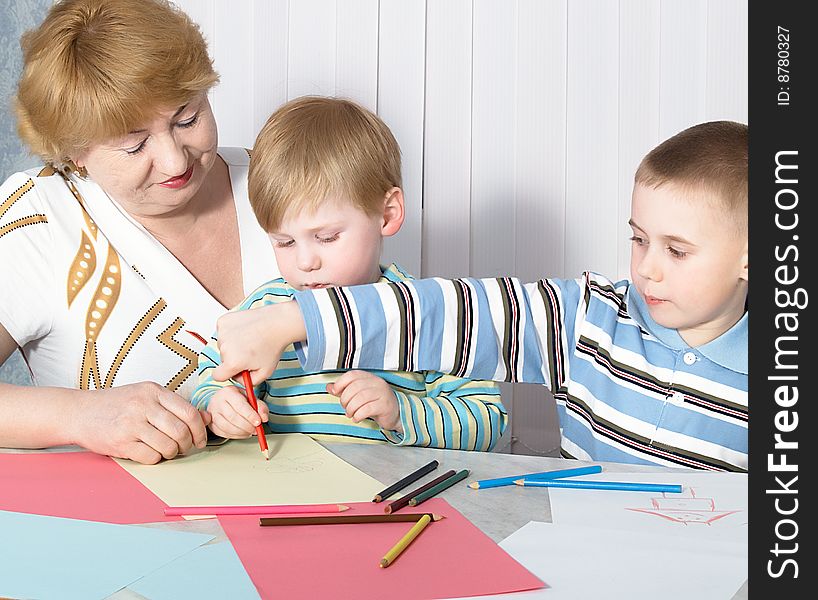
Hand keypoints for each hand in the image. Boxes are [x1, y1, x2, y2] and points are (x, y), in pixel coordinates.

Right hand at [71, 382, 209, 463]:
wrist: (79, 412)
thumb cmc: (116, 404)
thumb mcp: (147, 396)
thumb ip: (176, 406)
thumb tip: (207, 417)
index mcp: (153, 391)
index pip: (189, 412)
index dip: (200, 429)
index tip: (200, 439)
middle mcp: (143, 405)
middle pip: (181, 431)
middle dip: (188, 444)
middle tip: (184, 448)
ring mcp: (131, 424)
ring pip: (168, 446)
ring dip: (172, 453)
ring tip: (166, 450)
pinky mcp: (120, 442)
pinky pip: (151, 457)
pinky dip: (155, 459)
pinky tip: (150, 452)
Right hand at [207, 385, 269, 438]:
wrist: (221, 400)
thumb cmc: (237, 399)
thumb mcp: (250, 397)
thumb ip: (260, 406)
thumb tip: (264, 418)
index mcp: (228, 392)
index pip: (240, 405)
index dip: (250, 415)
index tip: (258, 422)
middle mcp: (218, 402)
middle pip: (232, 417)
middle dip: (247, 426)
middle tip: (256, 429)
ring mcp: (212, 414)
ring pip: (227, 427)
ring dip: (241, 432)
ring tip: (250, 431)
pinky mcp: (211, 425)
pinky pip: (223, 434)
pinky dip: (236, 436)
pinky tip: (242, 433)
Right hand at [212, 301, 305, 384]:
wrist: (277, 323)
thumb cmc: (272, 346)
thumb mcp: (265, 372)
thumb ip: (250, 382)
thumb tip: (239, 380)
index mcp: (232, 362)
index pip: (217, 376)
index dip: (227, 374)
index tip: (236, 369)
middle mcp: (224, 348)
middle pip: (223, 359)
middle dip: (234, 358)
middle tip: (251, 351)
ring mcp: (222, 333)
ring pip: (223, 344)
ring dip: (233, 344)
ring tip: (250, 339)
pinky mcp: (223, 321)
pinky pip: (223, 331)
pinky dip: (232, 331)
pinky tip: (245, 330)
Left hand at [327, 371, 401, 432]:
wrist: (395, 414)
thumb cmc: (375, 403)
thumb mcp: (358, 395)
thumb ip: (344, 390)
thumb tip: (329, 387)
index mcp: (369, 377)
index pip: (352, 375)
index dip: (340, 383)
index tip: (335, 392)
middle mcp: (377, 382)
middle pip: (355, 387)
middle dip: (345, 400)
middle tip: (345, 408)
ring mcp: (382, 393)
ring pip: (360, 398)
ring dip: (351, 408)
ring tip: (350, 414)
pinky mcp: (385, 405)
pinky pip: (367, 409)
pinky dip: (358, 415)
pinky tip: (357, 418)